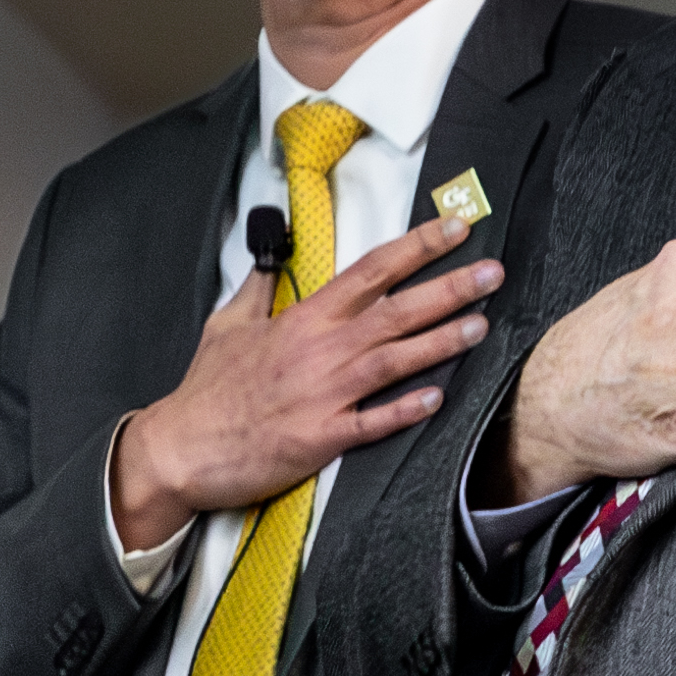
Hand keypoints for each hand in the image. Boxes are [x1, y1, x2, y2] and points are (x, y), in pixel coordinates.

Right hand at [108, 211, 500, 556]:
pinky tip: (438, 398)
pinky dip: (405, 410)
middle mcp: (320, 350)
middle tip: (493, 272)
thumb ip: (260, 288)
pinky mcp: (321, 438)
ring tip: (482, 325)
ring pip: (393, 361)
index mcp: (302, 318)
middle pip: (395, 310)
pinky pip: (373, 422)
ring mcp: (323, 394)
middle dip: (449, 288)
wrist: (182, 447)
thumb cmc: (208, 388)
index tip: (454, 228)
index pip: (369, 271)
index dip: (416, 247)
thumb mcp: (229, 323)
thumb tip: (273, 254)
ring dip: (441, 342)